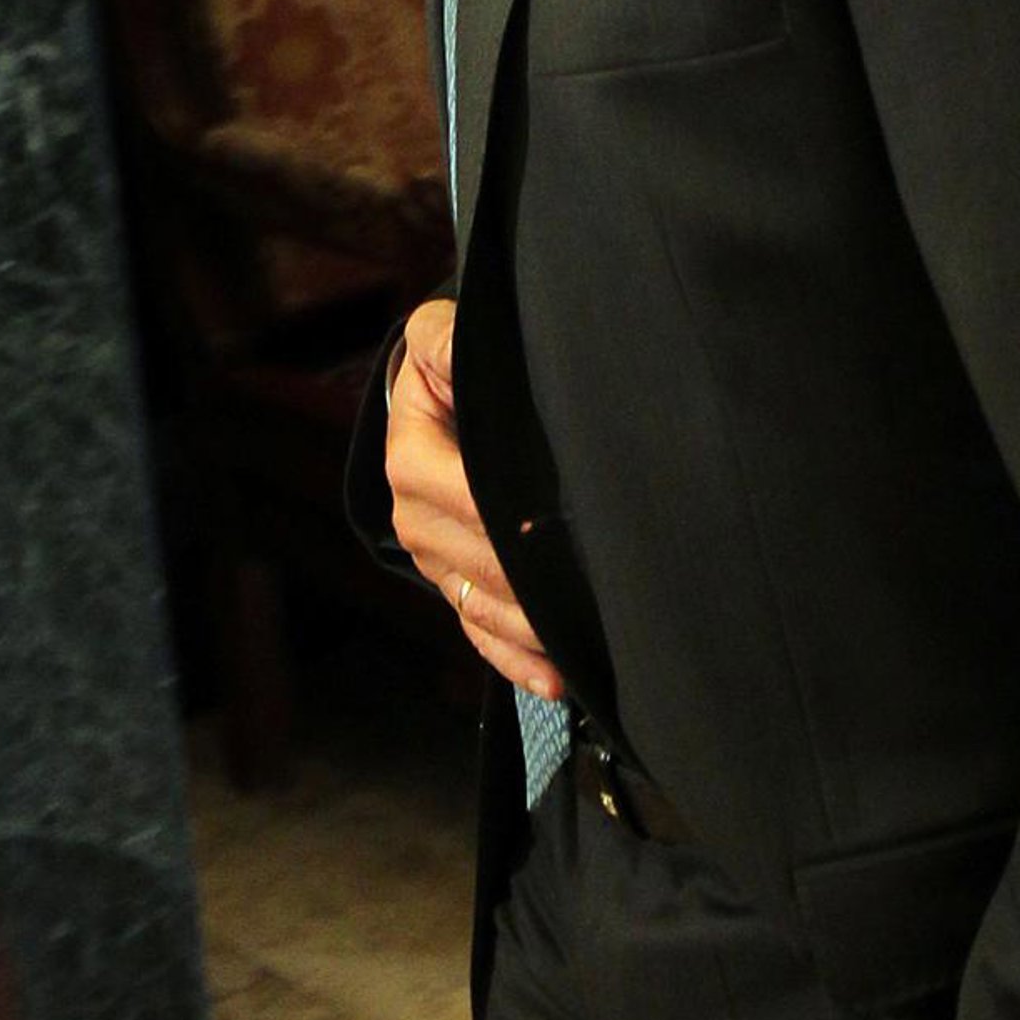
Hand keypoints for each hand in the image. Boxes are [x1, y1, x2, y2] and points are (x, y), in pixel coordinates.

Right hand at [386, 299, 565, 701]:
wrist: (435, 400)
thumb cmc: (452, 368)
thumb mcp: (442, 340)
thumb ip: (448, 341)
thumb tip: (456, 347)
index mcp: (413, 461)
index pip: (473, 500)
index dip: (523, 520)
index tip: (577, 529)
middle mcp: (416, 518)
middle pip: (486, 564)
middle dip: (542, 578)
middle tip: (606, 586)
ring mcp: (435, 561)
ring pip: (486, 606)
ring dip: (536, 628)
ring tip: (590, 640)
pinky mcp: (454, 586)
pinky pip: (481, 634)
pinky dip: (517, 661)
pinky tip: (557, 679)